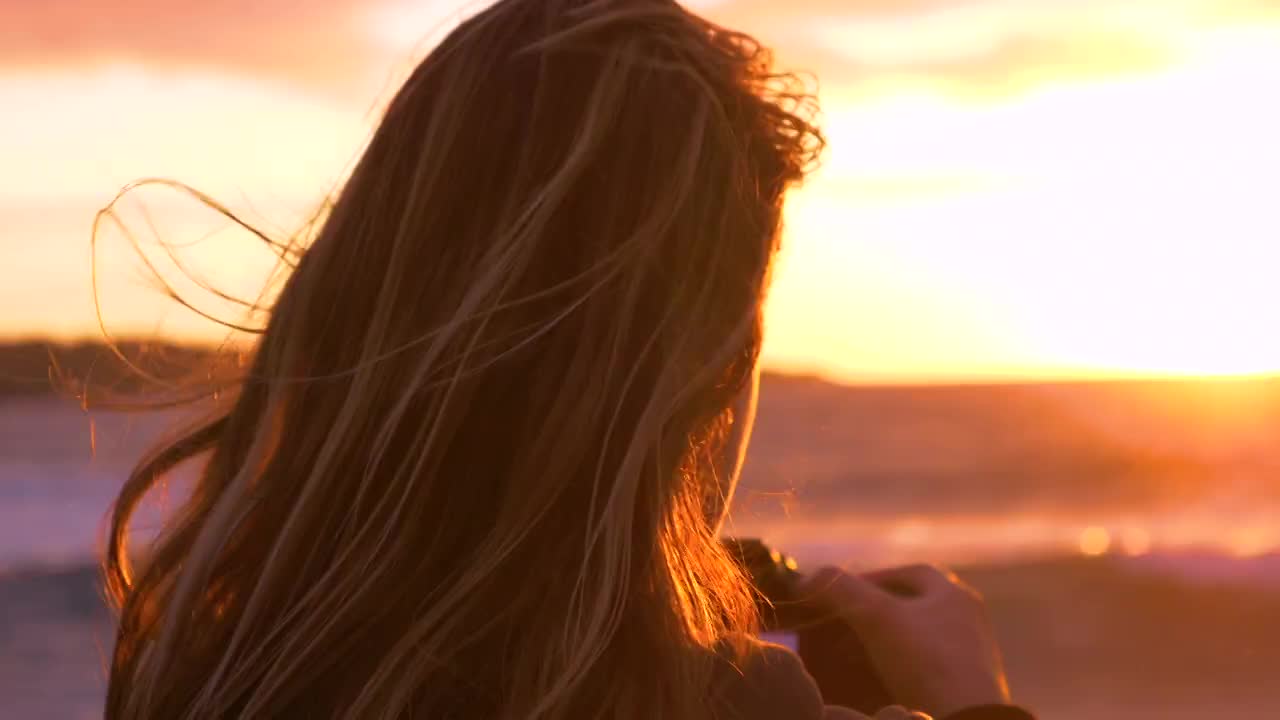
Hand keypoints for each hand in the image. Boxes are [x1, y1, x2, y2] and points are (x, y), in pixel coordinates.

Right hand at [801, 564, 1011, 718]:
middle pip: (913, 605)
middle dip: (874, 611)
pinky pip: (924, 666)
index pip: (910, 572)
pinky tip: (876, 678)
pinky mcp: (965, 686)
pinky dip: (898, 666)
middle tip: (843, 624)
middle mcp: (968, 618)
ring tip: (853, 654)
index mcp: (954, 593)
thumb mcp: (876, 616)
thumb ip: (841, 588)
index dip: (872, 577)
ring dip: (884, 640)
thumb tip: (806, 579)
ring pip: (918, 637)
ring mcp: (970, 654)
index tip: (841, 593)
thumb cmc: (924, 660)